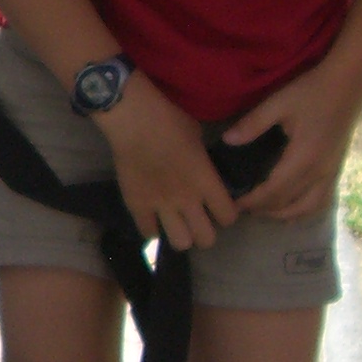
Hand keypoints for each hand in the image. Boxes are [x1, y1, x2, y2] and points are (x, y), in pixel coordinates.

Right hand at [96, 78, 237, 249]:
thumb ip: (203, 162)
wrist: (134, 119)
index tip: (220, 207)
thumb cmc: (170, 119)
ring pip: (180, 242)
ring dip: (181, 234)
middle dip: (205, 231)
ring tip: (177, 223)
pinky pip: (149, 233)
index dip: (226, 214)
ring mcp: (161, 206)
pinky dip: (153, 229)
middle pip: (206, 238)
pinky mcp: (137, 205)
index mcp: (206, 181)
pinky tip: (154, 217)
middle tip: (198, 219)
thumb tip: (204, 171)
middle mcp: (187, 200)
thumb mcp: (198, 138)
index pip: (228, 216)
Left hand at [224, 59, 361, 221]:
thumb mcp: (278, 103)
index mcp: (302, 159)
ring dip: (285, 214)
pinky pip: (322, 200)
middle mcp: (319, 172)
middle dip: (264, 210)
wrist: (349, 82)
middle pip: (288, 204)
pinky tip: (294, 207)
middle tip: (242, 208)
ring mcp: (331, 172)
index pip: (273, 192)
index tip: (234, 203)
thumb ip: (253, 124)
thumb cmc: (312, 91)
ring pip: (308, 208)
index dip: (252, 202)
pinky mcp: (337, 168)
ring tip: (265, 211)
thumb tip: (227, 141)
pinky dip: (306, 209)